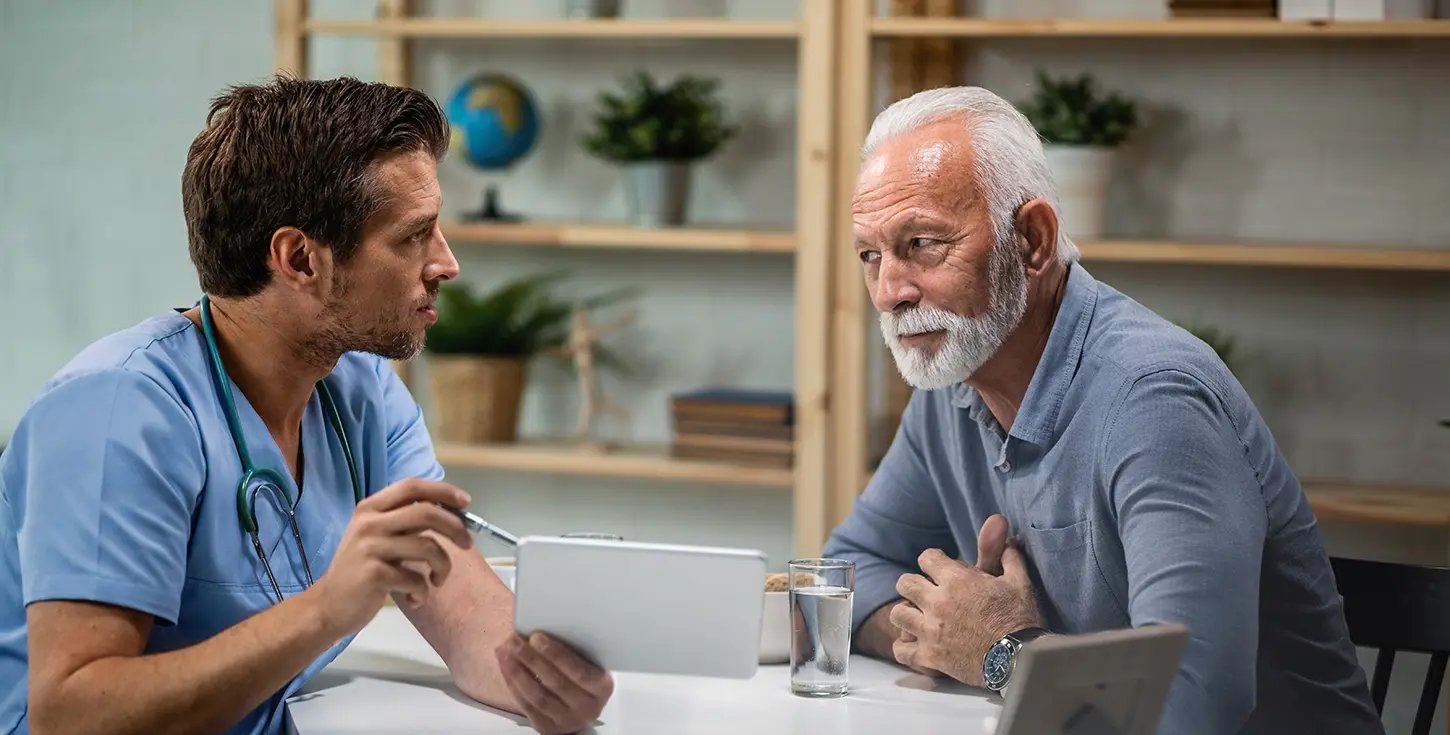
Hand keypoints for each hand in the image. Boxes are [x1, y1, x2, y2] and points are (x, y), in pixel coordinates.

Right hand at [311, 479, 472, 633]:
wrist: (328, 605)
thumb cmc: (360, 570)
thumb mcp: (375, 536)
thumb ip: (404, 521)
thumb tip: (450, 514)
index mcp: (370, 508)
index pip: (412, 486)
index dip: (443, 491)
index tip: (465, 503)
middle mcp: (369, 523)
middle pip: (427, 513)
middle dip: (456, 528)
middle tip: (467, 544)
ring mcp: (370, 548)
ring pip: (428, 547)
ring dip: (443, 567)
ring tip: (437, 580)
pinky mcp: (374, 575)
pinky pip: (417, 578)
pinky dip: (423, 591)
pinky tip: (415, 598)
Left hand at [496, 633, 613, 733]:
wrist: (580, 705)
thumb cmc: (582, 674)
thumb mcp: (588, 661)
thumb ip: (573, 649)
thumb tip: (540, 628)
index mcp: (601, 687)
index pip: (579, 671)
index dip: (556, 654)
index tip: (536, 637)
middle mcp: (587, 707)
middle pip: (555, 682)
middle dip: (531, 659)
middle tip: (514, 641)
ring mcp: (567, 720)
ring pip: (538, 696)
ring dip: (517, 672)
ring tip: (505, 651)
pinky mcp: (548, 727)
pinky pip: (527, 706)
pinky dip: (513, 684)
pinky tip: (506, 666)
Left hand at [890, 515, 1039, 686]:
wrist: (1020, 660)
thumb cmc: (1019, 618)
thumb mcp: (1018, 581)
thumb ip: (1008, 557)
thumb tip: (1009, 539)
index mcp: (957, 580)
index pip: (927, 558)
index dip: (933, 561)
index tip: (940, 569)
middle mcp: (937, 602)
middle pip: (905, 583)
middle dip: (913, 584)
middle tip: (924, 593)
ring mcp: (930, 630)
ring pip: (898, 614)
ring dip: (906, 613)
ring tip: (917, 618)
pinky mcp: (930, 657)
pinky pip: (901, 650)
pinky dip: (904, 647)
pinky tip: (914, 645)